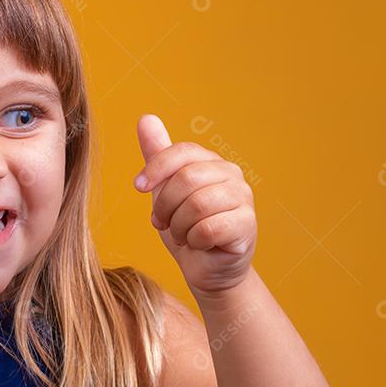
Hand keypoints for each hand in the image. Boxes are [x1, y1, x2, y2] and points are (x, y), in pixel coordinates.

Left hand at [133, 113, 256, 295]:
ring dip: (179, 226)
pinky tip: (198, 244)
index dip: (155, 168)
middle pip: (186, 178)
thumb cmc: (186, 227)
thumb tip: (146, 118)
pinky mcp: (247, 224)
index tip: (138, 187)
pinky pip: (209, 228)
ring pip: (197, 205)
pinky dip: (194, 240)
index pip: (181, 152)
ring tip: (182, 234)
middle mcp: (231, 174)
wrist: (205, 268)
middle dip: (165, 205)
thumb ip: (158, 156)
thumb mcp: (165, 191)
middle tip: (162, 222)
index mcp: (211, 162)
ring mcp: (243, 198)